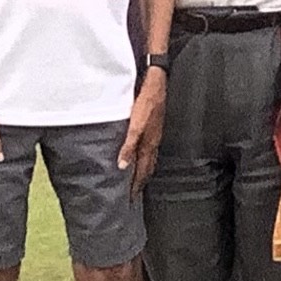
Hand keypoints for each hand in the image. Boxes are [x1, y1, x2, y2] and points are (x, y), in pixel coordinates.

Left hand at [117, 68, 167, 193]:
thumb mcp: (135, 125)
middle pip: (148, 167)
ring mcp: (155, 134)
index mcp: (149, 144)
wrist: (158, 82)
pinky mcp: (155, 126)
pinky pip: (150, 148)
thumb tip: (122, 166)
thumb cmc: (147, 102)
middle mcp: (153, 142)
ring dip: (144, 170)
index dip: (136, 184)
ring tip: (138, 179)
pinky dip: (145, 157)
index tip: (131, 198)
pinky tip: (141, 154)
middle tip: (135, 193)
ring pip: (150, 158)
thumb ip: (129, 145)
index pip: (142, 170)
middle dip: (141, 181)